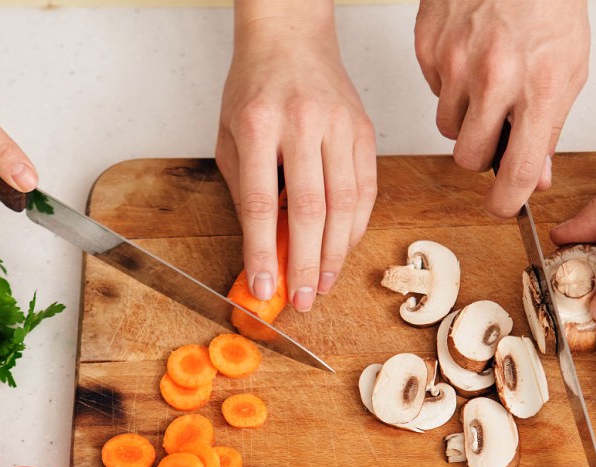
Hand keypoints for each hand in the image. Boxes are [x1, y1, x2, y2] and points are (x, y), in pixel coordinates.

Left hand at [216, 1, 376, 311]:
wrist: (291, 38)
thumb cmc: (255, 88)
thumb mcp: (230, 135)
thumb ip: (245, 189)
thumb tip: (263, 249)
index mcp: (258, 123)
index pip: (261, 202)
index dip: (264, 252)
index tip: (264, 286)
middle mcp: (303, 123)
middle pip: (310, 209)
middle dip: (306, 263)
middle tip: (303, 298)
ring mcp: (340, 126)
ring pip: (344, 204)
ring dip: (335, 253)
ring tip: (325, 284)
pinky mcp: (364, 131)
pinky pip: (365, 190)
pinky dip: (355, 227)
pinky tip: (343, 250)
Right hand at [414, 0, 589, 216]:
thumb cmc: (548, 4)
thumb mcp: (569, 68)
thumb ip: (551, 128)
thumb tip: (539, 177)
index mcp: (539, 88)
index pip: (519, 170)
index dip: (508, 201)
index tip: (504, 207)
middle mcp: (495, 79)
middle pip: (469, 157)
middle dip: (480, 155)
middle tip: (494, 133)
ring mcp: (456, 64)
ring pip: (447, 128)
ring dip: (464, 119)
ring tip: (484, 85)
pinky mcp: (429, 50)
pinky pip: (433, 91)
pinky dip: (449, 85)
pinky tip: (469, 58)